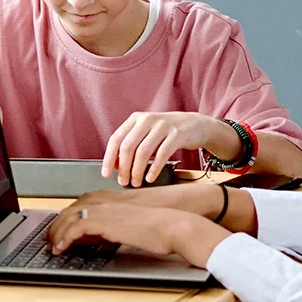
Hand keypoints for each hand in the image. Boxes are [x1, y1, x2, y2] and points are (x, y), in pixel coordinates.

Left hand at [48, 200, 227, 267]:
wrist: (173, 226)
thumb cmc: (156, 227)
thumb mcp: (127, 225)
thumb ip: (109, 227)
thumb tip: (93, 239)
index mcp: (107, 198)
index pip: (76, 206)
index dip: (63, 220)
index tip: (56, 233)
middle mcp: (101, 200)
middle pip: (67, 211)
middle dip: (54, 226)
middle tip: (48, 241)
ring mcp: (102, 209)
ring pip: (66, 218)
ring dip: (56, 234)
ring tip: (52, 248)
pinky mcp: (104, 221)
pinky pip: (74, 228)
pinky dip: (63, 238)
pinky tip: (61, 248)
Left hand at [104, 111, 232, 185]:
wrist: (195, 125)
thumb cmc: (166, 133)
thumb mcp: (147, 133)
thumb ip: (132, 145)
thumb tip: (115, 166)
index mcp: (136, 118)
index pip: (116, 138)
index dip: (109, 158)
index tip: (106, 174)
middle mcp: (147, 119)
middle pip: (128, 146)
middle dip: (123, 167)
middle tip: (123, 182)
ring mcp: (163, 126)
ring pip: (143, 151)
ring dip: (137, 171)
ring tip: (136, 182)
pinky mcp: (177, 134)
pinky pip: (162, 154)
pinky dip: (154, 169)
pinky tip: (150, 178)